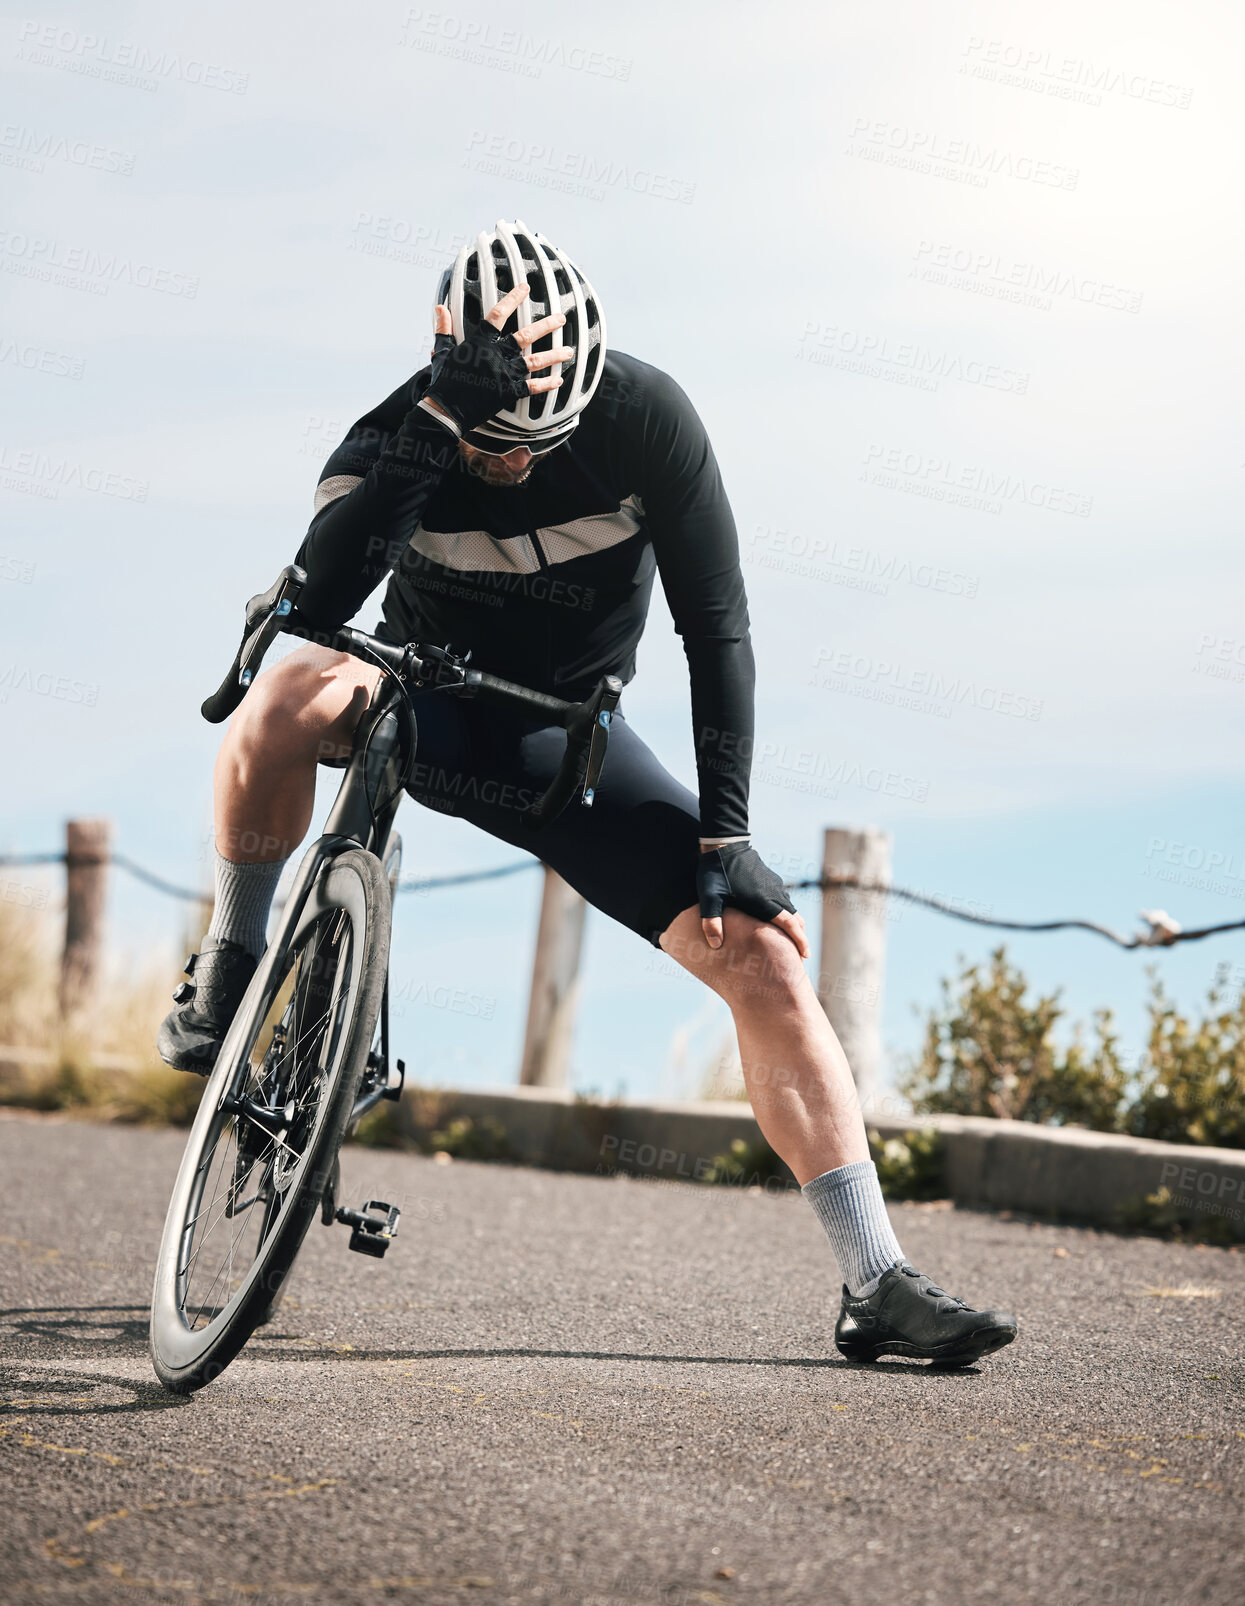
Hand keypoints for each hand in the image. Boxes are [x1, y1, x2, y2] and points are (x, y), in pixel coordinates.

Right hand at [425, 285, 575, 431]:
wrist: (447, 410)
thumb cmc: (444, 380)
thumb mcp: (443, 351)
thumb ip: (444, 329)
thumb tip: (440, 308)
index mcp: (480, 342)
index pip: (499, 314)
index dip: (513, 299)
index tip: (525, 289)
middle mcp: (496, 355)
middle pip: (525, 336)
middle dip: (545, 326)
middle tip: (560, 319)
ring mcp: (504, 374)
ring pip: (534, 361)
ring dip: (554, 355)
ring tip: (568, 351)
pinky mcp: (508, 393)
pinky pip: (531, 387)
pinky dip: (546, 384)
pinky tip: (558, 380)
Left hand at [697, 842, 808, 955]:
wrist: (724, 843)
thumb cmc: (715, 872)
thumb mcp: (709, 897)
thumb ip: (711, 921)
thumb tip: (715, 945)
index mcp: (763, 900)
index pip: (789, 924)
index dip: (799, 940)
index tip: (805, 955)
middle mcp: (774, 893)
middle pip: (795, 919)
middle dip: (800, 938)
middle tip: (800, 957)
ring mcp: (774, 886)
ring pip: (791, 910)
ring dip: (794, 926)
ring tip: (790, 943)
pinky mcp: (771, 881)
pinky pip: (784, 901)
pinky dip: (787, 915)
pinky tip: (777, 922)